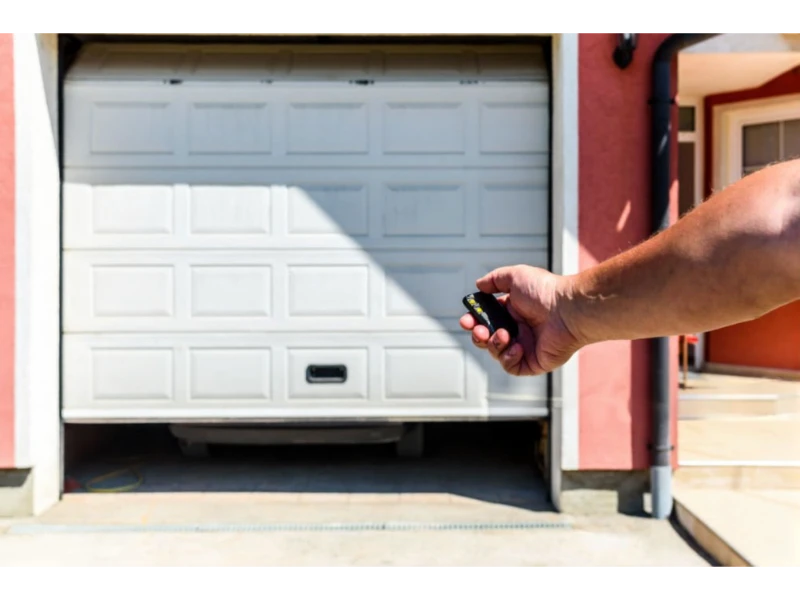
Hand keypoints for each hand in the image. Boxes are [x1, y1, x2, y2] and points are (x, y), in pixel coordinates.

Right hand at [459, 265, 582, 375]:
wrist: (568, 310)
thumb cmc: (546, 292)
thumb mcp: (515, 276)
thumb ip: (494, 280)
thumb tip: (479, 285)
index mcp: (513, 310)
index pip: (486, 318)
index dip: (473, 320)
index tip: (466, 319)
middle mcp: (518, 328)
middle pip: (487, 338)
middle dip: (478, 335)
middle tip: (479, 330)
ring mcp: (526, 346)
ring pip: (496, 352)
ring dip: (494, 344)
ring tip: (504, 334)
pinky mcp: (533, 362)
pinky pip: (511, 366)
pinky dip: (508, 357)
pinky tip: (517, 346)